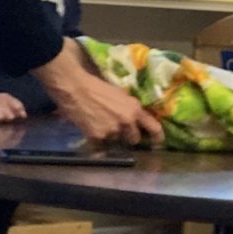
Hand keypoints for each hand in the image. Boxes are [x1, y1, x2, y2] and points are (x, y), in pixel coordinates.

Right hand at [33, 40, 162, 145]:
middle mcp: (127, 121)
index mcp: (135, 109)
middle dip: (128, 137)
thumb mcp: (121, 95)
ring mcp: (112, 130)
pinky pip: (100, 146)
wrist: (74, 87)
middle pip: (134, 139)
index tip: (157, 142)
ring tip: (100, 126)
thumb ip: (131, 109)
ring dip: (111, 138)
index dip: (157, 137)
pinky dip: (96, 141)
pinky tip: (90, 129)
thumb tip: (137, 120)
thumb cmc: (96, 86)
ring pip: (116, 143)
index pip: (154, 127)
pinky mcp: (97, 137)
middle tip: (118, 131)